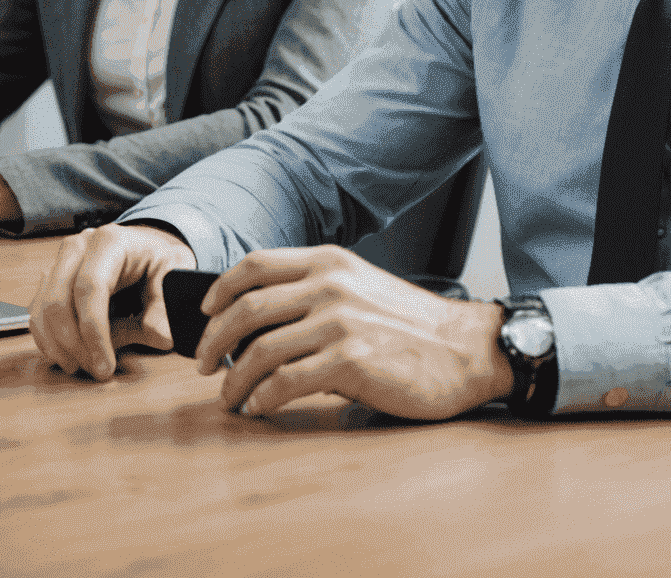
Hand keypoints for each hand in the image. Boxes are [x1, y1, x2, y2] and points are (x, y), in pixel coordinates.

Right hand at [29, 223, 195, 378]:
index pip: (90, 288)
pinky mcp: (50, 280)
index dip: (94, 332)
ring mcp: (59, 262)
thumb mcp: (174, 274)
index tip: (104, 364)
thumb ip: (166, 306)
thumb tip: (162, 337)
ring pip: (41, 310)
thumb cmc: (157, 259)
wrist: (146, 247)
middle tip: (94, 369)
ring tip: (83, 366)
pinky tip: (70, 355)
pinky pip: (37, 314)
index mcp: (109, 242)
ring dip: (58, 346)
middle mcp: (78, 247)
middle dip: (73, 344)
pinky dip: (49, 340)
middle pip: (58, 301)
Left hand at [196, 246, 513, 420]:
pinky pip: (283, 384)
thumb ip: (317, 294)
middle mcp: (330, 286)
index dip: (220, 290)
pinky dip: (261, 400)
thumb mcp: (363, 288)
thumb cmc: (414, 325)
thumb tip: (257, 324)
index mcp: (331, 262)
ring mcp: (339, 323)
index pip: (255, 265)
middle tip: (204, 366)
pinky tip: (260, 408)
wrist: (466, 349)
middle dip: (213, 341)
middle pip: (246, 308)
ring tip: (231, 397)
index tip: (206, 313)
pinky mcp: (349, 362)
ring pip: (258, 351)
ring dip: (233, 380)